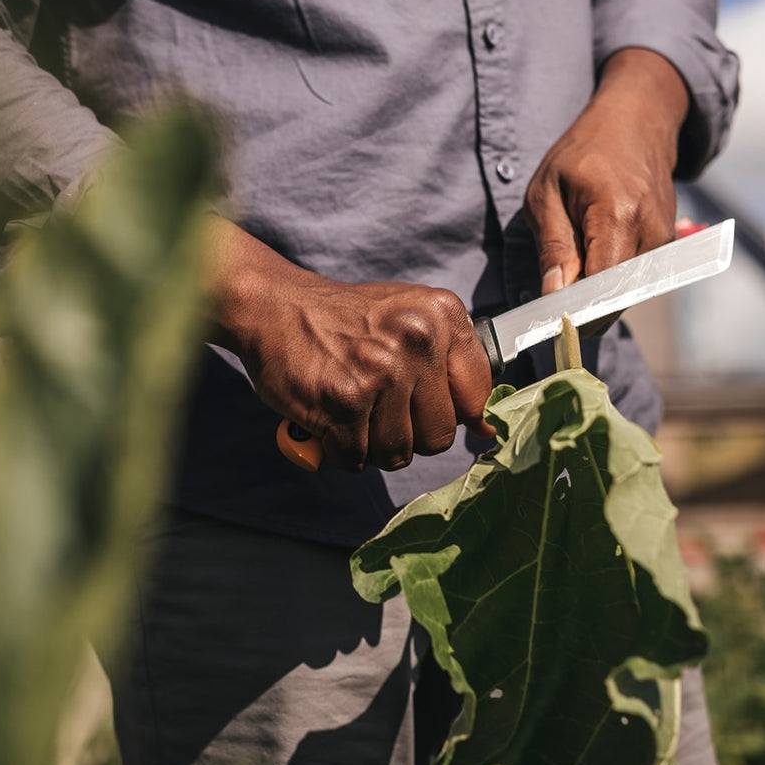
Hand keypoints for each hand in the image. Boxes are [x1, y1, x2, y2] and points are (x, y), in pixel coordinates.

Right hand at [203, 220, 493, 471]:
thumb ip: (449, 366)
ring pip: (398, 453)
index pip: (477, 397)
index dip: (449, 413)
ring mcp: (382, 372)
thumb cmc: (343, 320)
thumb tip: (490, 429)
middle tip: (377, 409)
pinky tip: (327, 418)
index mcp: (442, 316)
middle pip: (440, 436)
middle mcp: (418, 340)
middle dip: (408, 435)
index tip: (424, 408)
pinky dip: (338, 450)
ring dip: (370, 444)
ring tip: (350, 410)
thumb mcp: (408, 319)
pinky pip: (357, 458)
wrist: (274, 306)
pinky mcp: (344, 401)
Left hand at [524, 48, 688, 294]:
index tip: (548, 321)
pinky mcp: (667, 245)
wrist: (635, 123)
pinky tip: (593, 253)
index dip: (575, 311)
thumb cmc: (583, 153)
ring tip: (574, 260)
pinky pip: (634, 279)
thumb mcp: (547, 193)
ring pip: (625, 293)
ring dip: (596, 291)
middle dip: (583, 306)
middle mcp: (651, 231)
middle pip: (616, 298)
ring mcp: (665, 240)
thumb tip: (554, 296)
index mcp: (618, 214)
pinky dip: (610, 278)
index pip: (602, 287)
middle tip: (552, 295)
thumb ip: (554, 247)